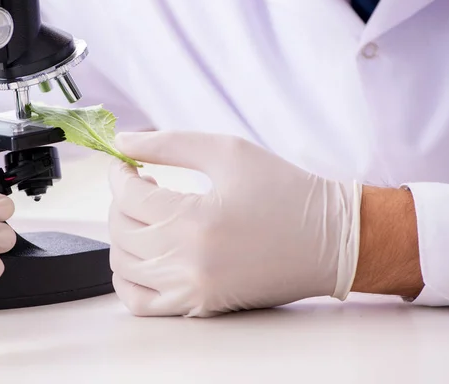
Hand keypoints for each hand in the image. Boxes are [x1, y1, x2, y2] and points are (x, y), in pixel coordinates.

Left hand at [108, 131, 361, 316]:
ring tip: (148, 215)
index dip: (118, 175)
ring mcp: (192, 292)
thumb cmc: (285, 190)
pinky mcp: (199, 307)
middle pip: (121, 232)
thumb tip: (122, 140)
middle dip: (121, 202)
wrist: (330, 240)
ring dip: (124, 235)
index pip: (128, 198)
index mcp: (196, 221)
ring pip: (124, 267)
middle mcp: (189, 264)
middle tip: (142, 184)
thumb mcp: (228, 151)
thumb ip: (168, 143)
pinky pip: (140, 302)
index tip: (124, 164)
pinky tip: (145, 252)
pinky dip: (129, 277)